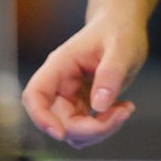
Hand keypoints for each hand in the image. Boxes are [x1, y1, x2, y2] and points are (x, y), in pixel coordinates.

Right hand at [24, 13, 145, 147]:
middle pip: (59, 120)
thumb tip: (99, 105)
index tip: (60, 133)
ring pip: (74, 130)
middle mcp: (61, 83)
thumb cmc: (118, 30)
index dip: (40, 118)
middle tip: (121, 114)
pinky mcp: (83, 104)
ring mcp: (71, 96)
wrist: (122, 26)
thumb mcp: (120, 49)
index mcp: (60, 65)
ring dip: (100, 130)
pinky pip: (87, 129)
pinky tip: (122, 108)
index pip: (35, 94)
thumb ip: (109, 75)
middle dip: (90, 128)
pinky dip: (105, 127)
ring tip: (125, 108)